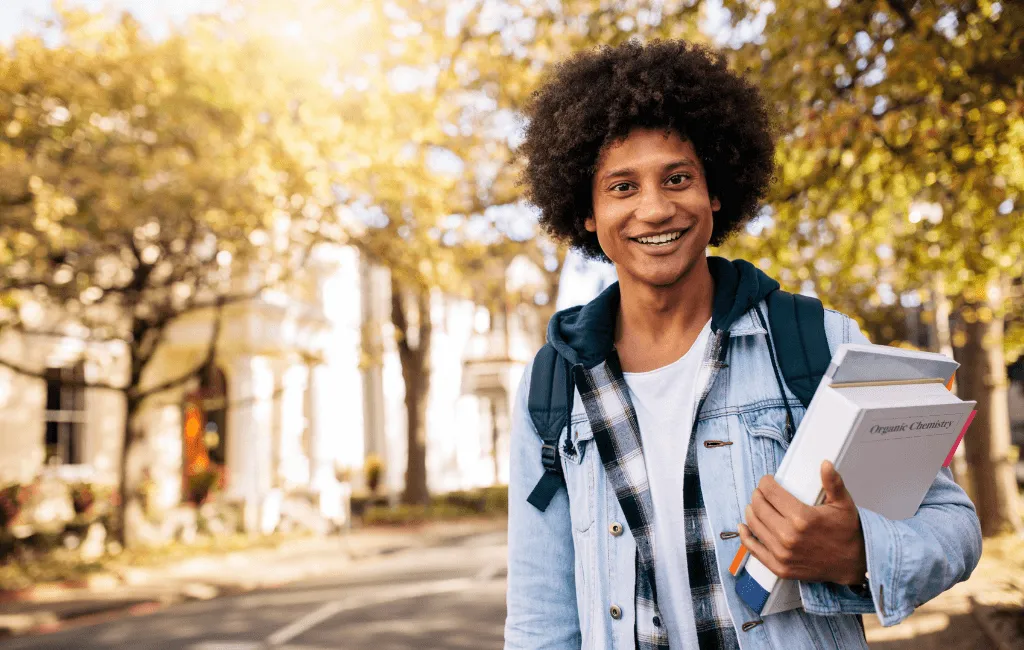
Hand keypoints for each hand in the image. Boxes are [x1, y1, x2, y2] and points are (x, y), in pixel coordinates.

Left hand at [738, 461, 866, 584]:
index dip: (766, 482)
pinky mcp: (779, 567)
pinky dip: (746, 536)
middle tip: (762, 492)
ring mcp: (782, 554)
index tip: (768, 481)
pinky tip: (744, 526)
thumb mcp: (843, 504)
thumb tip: (825, 464)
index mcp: (802, 518)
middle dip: (758, 495)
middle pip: (759, 507)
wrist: (853, 564)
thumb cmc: (847, 532)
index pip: (771, 492)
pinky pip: (753, 549)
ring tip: (756, 505)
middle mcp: (788, 536)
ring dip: (751, 511)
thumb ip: (833, 483)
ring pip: (754, 525)